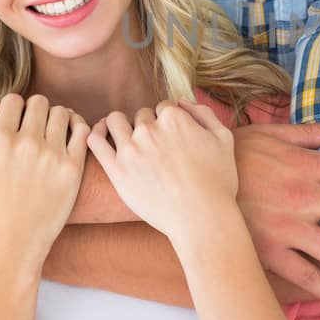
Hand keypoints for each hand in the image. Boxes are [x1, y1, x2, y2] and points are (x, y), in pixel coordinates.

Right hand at [0, 93, 88, 271]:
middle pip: (39, 102)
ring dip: (57, 117)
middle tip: (35, 127)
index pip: (14, 100)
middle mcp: (27, 144)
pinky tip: (70, 135)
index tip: (16, 121)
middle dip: (36, 110)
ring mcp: (52, 156)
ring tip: (53, 131)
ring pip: (62, 113)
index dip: (14, 107)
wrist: (13, 244)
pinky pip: (83, 131)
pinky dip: (78, 127)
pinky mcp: (73, 169)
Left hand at [86, 100, 238, 244]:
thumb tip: (183, 102)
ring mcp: (131, 149)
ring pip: (115, 121)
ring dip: (121, 125)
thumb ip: (204, 113)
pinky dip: (96, 132)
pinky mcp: (116, 170)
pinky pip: (95, 141)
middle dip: (147, 127)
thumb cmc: (217, 181)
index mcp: (174, 118)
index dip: (168, 121)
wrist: (201, 218)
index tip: (170, 137)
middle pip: (141, 115)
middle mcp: (150, 129)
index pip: (163, 107)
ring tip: (127, 140)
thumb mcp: (223, 139)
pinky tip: (102, 136)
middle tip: (155, 148)